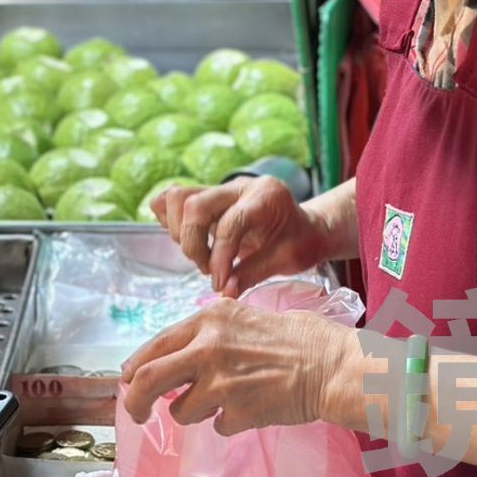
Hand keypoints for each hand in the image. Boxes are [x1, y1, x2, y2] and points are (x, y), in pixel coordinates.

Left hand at [119, 298, 358, 433]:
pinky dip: (226, 422)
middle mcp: (207, 348)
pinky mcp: (238, 411)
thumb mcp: (240, 317)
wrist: (329, 365)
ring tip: (223, 400)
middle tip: (136, 414)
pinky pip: (216, 426)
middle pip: (147, 380)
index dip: (133, 369)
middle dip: (135, 402)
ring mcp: (221, 382)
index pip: (153, 347)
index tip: (127, 382)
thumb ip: (204, 335)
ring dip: (194, 412)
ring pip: (180, 411)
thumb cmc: (292, 338)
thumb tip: (171, 360)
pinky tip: (249, 407)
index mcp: (207, 320)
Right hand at [152, 176, 327, 294]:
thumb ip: (252, 274)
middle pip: (194, 204)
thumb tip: (223, 291)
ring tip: (200, 257)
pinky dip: (172, 221)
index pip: (229, 224)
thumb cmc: (300, 242)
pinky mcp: (207, 195)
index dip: (219, 258)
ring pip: (178, 197)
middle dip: (192, 243)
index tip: (218, 283)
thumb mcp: (286, 260)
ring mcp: (221, 187)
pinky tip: (189, 241)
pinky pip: (175, 199)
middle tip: (207, 270)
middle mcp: (239, 186)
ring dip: (180, 233)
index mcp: (266, 196)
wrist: (305, 227)